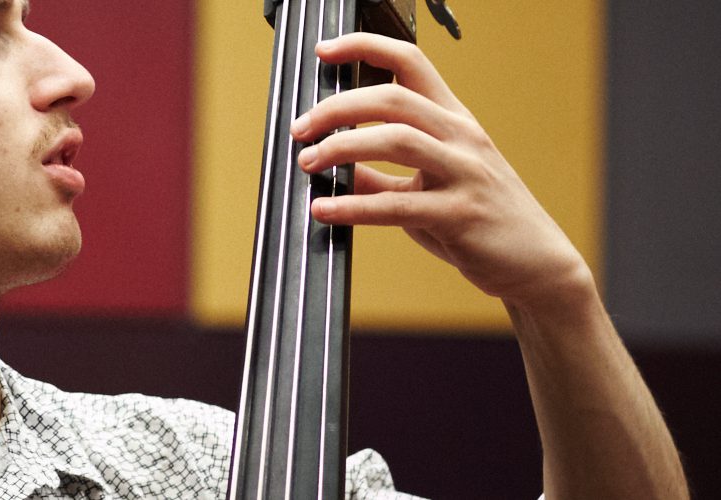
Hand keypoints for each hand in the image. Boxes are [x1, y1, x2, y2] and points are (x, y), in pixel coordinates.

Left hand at [290, 32, 591, 305]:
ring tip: (308, 162)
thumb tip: (333, 168)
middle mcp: (461, 137)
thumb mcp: (428, 188)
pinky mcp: (461, 214)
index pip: (410, 62)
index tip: (324, 51)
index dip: (364, 48)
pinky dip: (353, 206)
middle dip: (337, 108)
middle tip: (302, 127)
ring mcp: (465, 173)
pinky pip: (398, 204)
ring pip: (396, 140)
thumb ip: (380, 176)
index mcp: (453, 120)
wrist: (537, 264)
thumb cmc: (481, 220)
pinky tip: (324, 210)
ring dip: (341, 147)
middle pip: (392, 98)